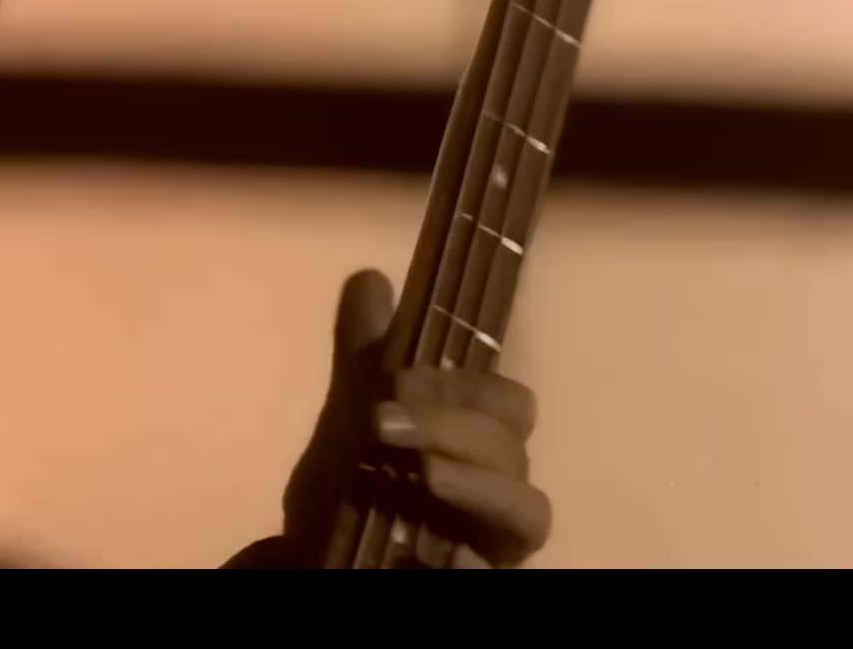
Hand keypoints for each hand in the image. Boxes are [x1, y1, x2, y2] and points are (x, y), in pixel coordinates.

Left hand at [255, 269, 551, 568]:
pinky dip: (476, 561)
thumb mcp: (352, 407)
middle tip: (383, 423)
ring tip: (422, 473)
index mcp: (479, 435)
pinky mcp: (483, 573)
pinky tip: (442, 551)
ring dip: (477, 484)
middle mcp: (501, 484)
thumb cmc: (357, 473)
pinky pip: (499, 571)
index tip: (395, 379)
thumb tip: (370, 278)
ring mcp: (496, 536)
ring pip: (529, 511)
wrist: (323, 544)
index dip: (460, 387)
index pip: (506, 400)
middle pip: (515, 448)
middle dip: (455, 427)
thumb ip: (365, 350)